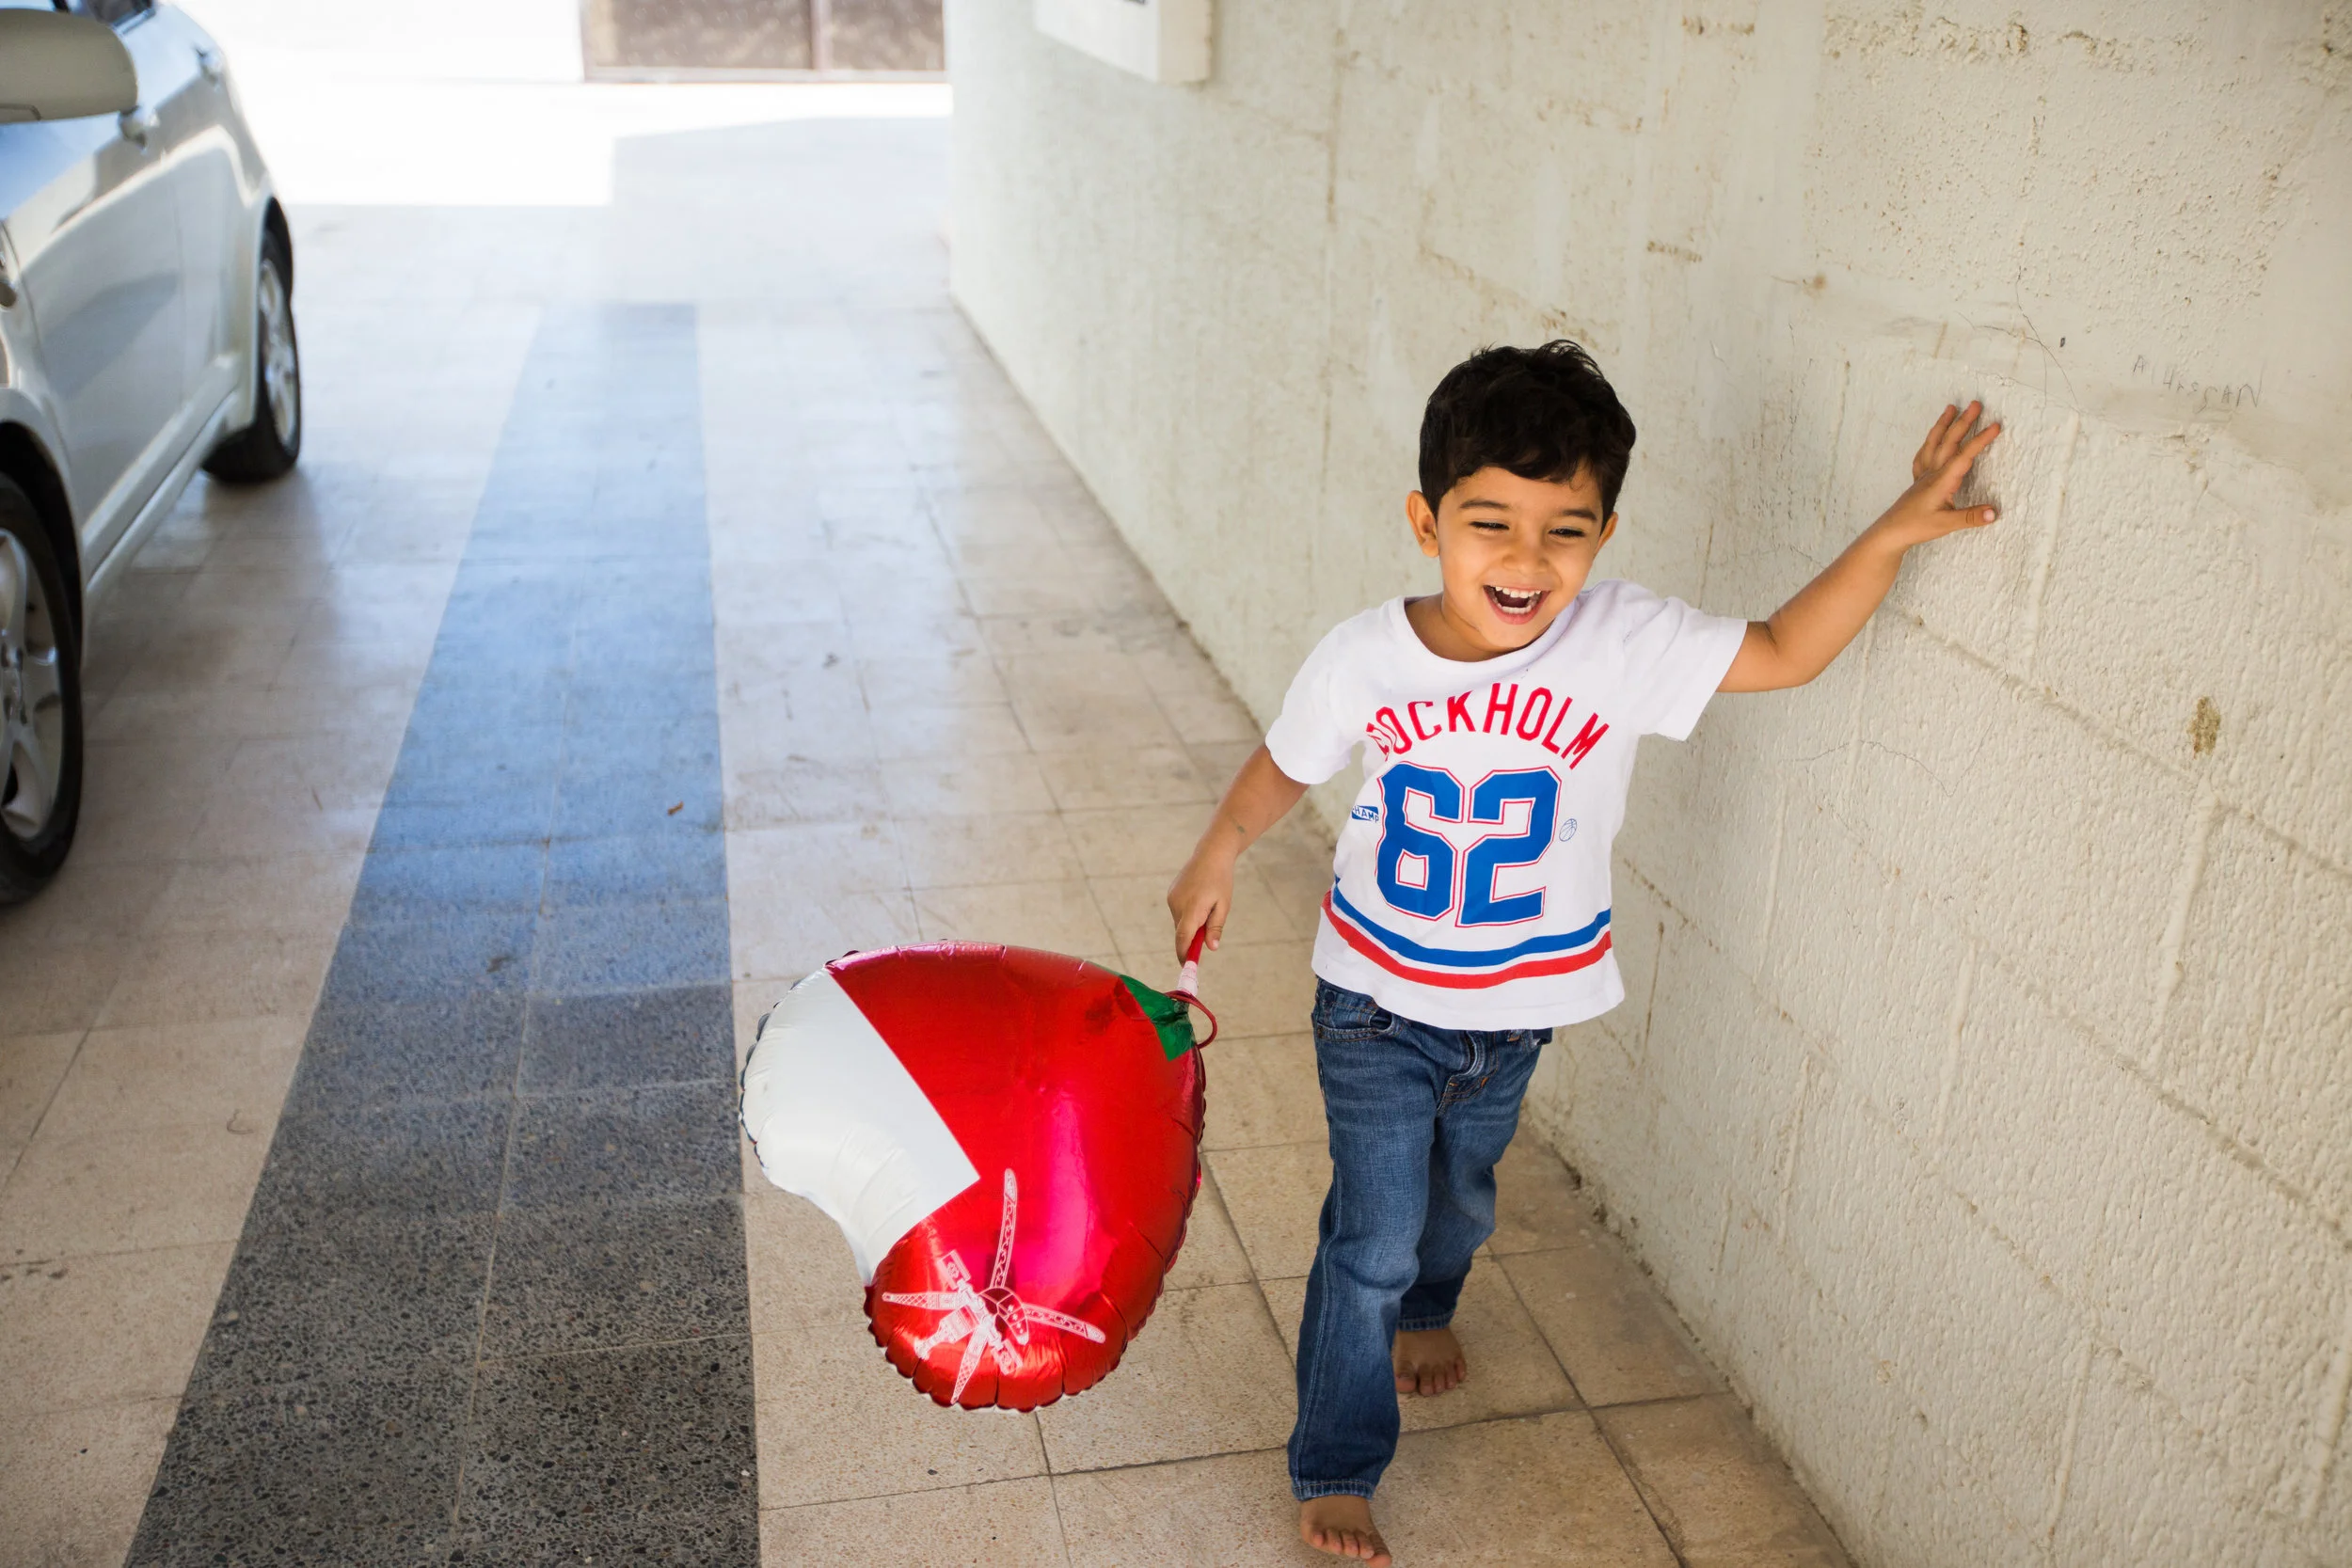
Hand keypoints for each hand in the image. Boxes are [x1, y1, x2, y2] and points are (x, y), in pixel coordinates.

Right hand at [1166, 850, 1234, 961]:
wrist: (1211, 854)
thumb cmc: (1221, 880)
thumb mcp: (1223, 905)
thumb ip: (1215, 927)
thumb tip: (1210, 948)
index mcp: (1192, 908)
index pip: (1183, 938)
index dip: (1183, 954)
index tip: (1186, 966)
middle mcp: (1177, 905)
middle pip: (1181, 932)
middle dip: (1192, 939)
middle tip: (1208, 933)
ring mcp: (1172, 898)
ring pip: (1179, 922)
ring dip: (1190, 924)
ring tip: (1207, 907)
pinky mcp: (1170, 894)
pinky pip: (1177, 912)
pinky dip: (1186, 914)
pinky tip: (1199, 900)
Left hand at [1871, 401, 2002, 548]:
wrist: (1889, 532)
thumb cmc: (1915, 527)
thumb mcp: (1946, 525)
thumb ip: (1970, 517)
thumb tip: (1994, 513)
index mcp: (1941, 481)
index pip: (1964, 456)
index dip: (1980, 440)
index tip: (1995, 425)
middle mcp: (1932, 473)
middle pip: (1949, 442)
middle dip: (1963, 422)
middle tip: (1975, 403)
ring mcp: (1923, 475)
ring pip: (1934, 443)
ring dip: (1943, 424)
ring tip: (1951, 408)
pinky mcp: (1918, 481)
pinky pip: (1924, 455)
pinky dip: (1930, 442)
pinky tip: (1932, 439)